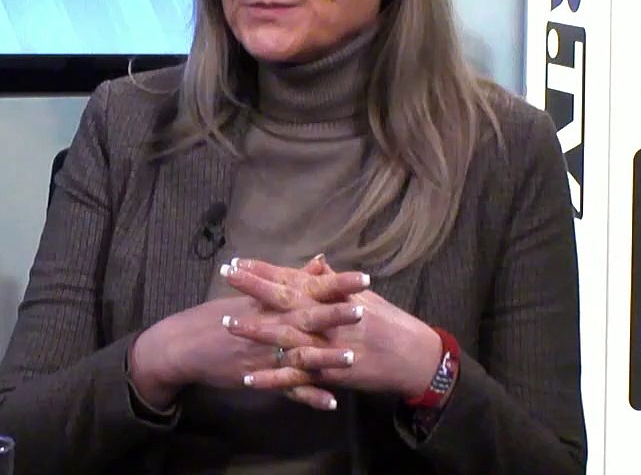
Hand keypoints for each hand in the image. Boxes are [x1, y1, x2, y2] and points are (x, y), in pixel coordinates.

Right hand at [128, 292, 363, 410]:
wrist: (187, 345)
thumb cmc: (220, 315)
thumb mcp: (253, 294)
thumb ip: (292, 279)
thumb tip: (322, 262)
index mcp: (272, 303)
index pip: (308, 289)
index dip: (335, 284)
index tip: (364, 277)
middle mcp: (271, 326)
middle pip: (307, 319)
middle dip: (335, 315)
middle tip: (364, 310)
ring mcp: (266, 353)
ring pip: (300, 356)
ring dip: (325, 358)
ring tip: (352, 358)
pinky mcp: (261, 378)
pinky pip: (288, 389)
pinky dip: (309, 397)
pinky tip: (331, 403)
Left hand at [224, 257, 442, 400]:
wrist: (414, 357)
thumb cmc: (390, 323)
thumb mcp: (363, 297)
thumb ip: (335, 282)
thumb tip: (316, 262)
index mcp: (334, 297)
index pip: (293, 278)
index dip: (265, 269)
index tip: (239, 260)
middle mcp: (328, 317)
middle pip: (285, 299)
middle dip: (254, 287)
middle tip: (226, 276)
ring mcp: (328, 345)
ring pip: (286, 336)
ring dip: (256, 330)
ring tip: (227, 323)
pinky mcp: (330, 373)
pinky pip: (297, 379)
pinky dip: (274, 380)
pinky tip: (250, 380)